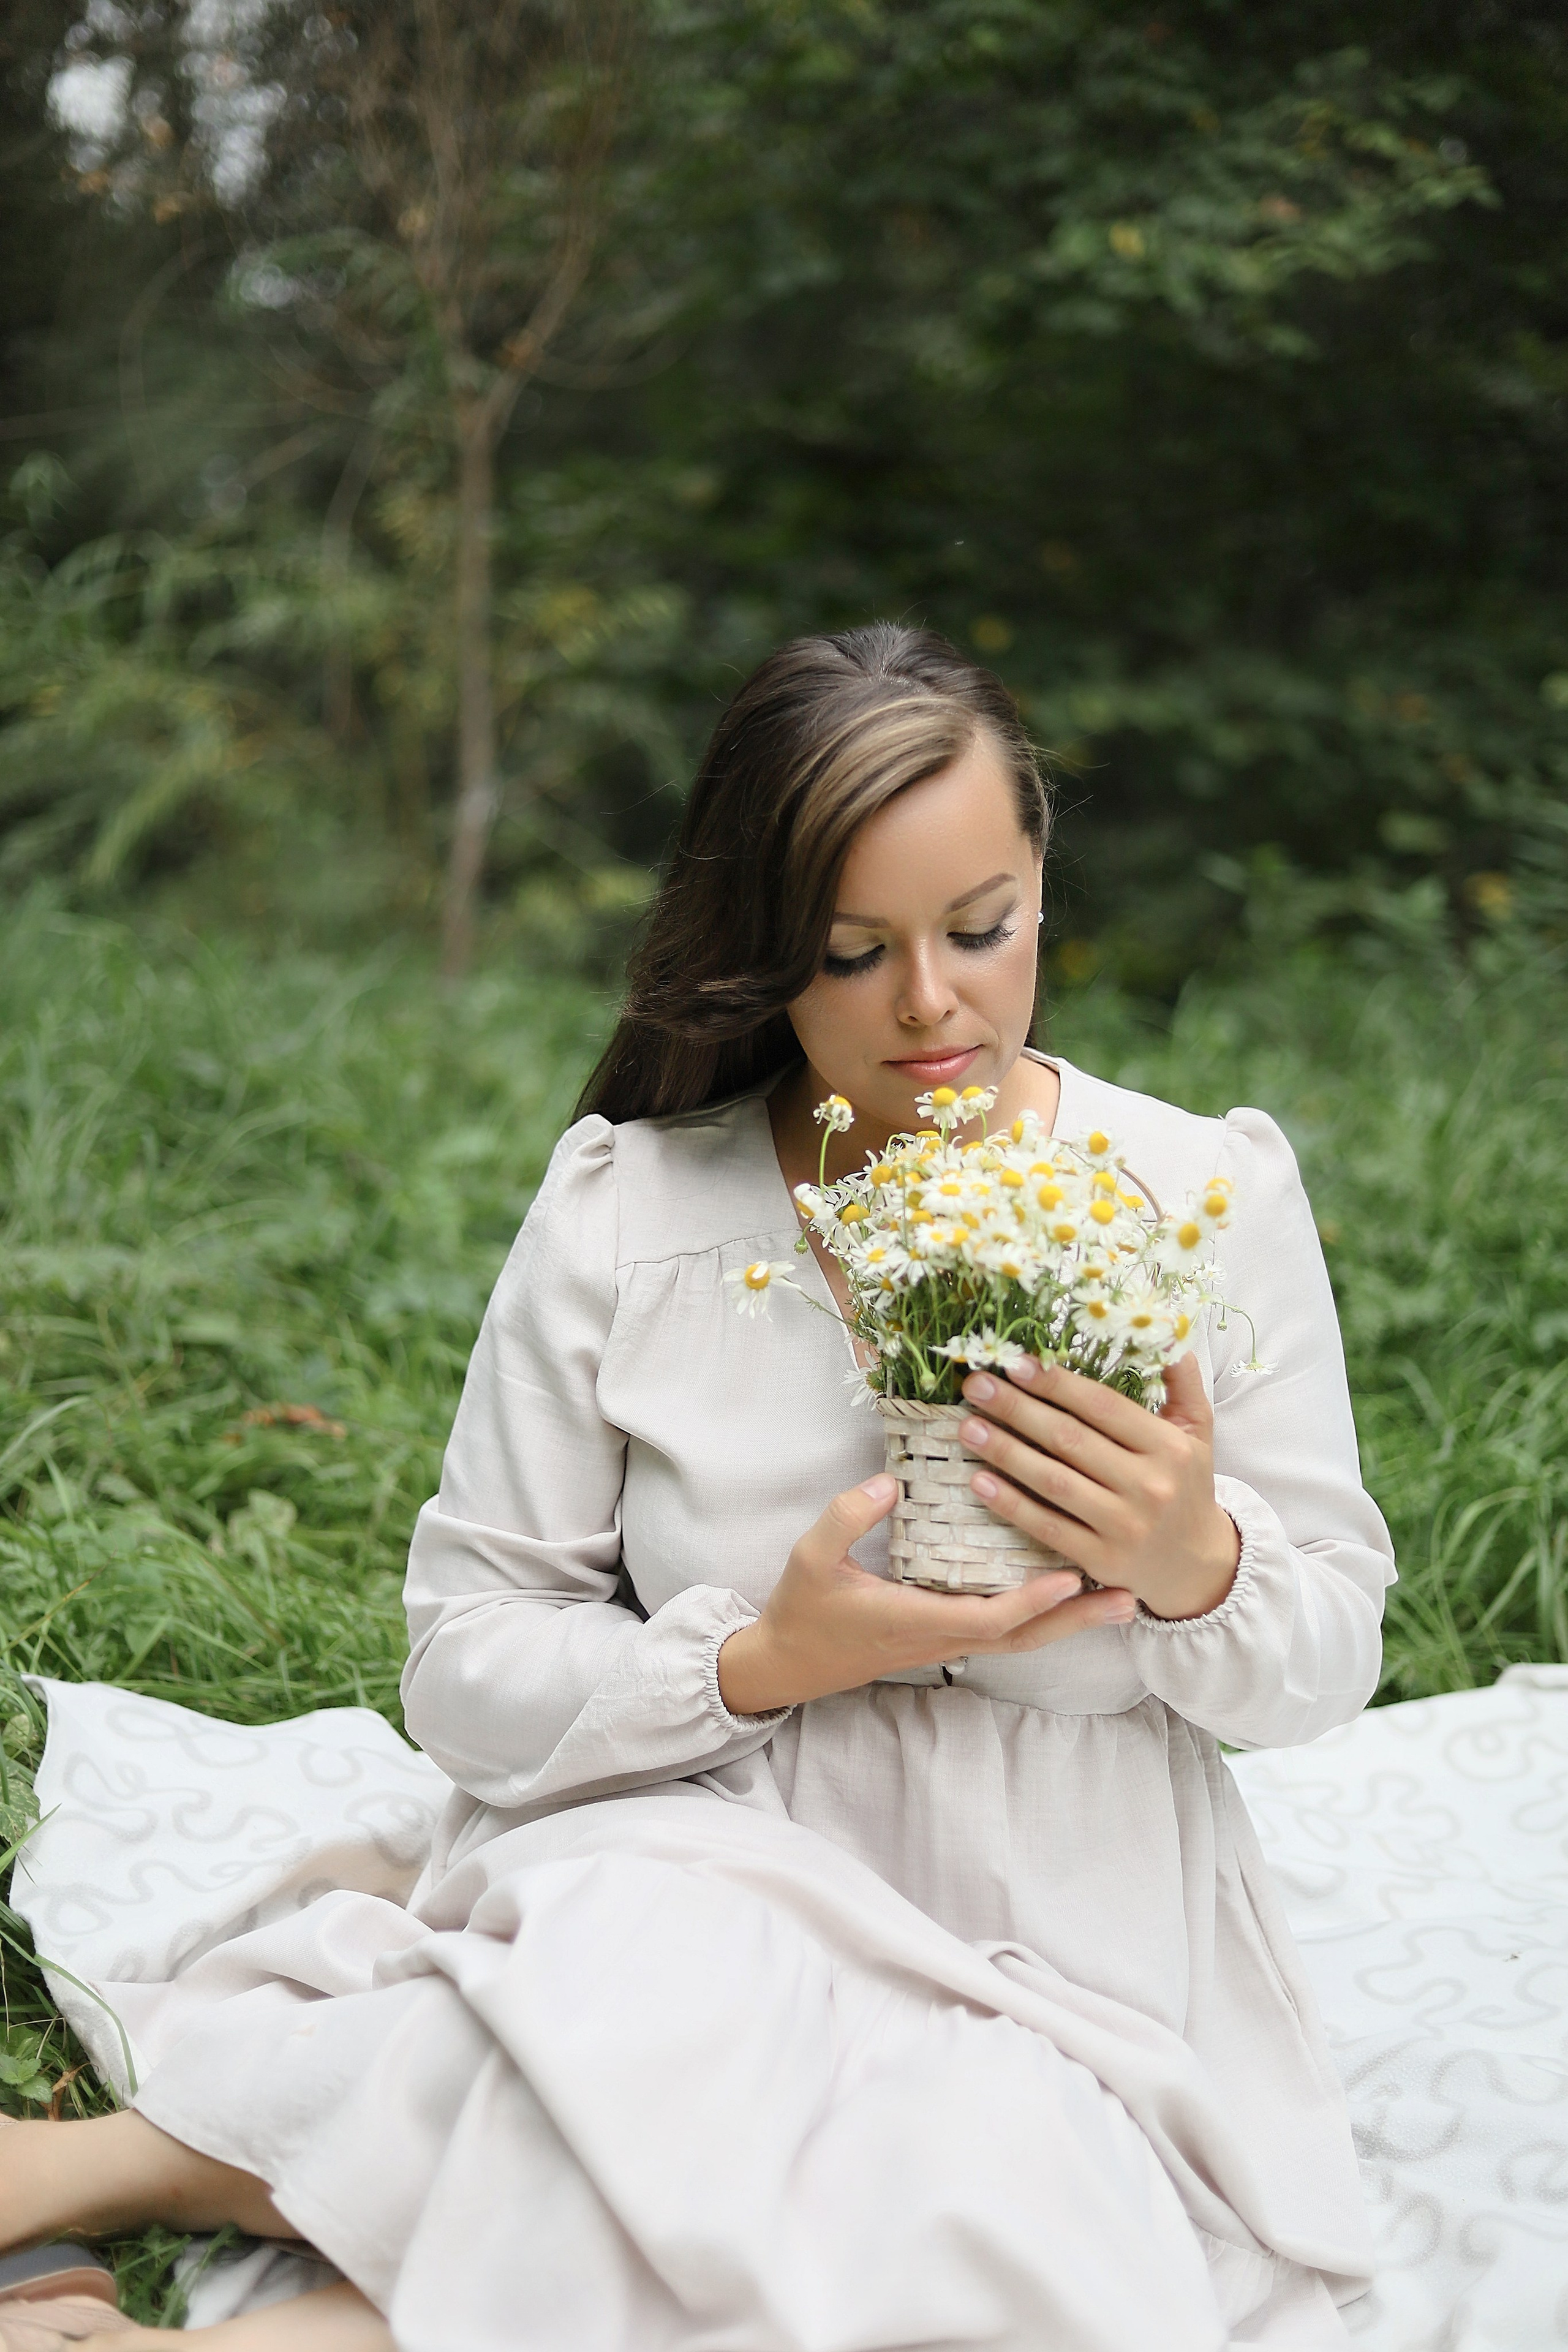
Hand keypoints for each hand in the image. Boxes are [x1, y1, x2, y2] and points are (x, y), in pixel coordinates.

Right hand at [717, 1474, 1137, 1715]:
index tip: (1071, 1576)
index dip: (1033, 1602)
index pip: (989, 1620)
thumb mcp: (811, 1557)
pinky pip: (1004, 1631)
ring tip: (1117, 1598)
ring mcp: (945, 1643)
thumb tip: (890, 1482)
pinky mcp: (943, 1637)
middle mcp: (941, 1639)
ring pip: (1020, 1638)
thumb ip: (847, 1517)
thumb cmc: (801, 1610)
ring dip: (1069, 1620)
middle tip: (1129, 1597)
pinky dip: (1041, 1616)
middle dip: (1077, 1620)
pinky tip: (1064, 1594)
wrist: (787, 1663)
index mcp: (916, 1622)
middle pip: (1024, 1638)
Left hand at [959, 1352, 1239, 1621]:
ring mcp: (1125, 1526)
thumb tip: (1170, 1333)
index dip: (1056, 1384)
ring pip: (1053, 1482)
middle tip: (976, 1386)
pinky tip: (979, 1482)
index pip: (1103, 1407)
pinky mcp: (1102, 1559)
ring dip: (1005, 1452)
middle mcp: (1149, 1486)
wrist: (1198, 1564)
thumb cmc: (1186, 1485)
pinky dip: (1011, 1504)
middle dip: (1017, 1409)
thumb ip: (1183, 1382)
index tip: (1016, 1363)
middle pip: (1070, 1440)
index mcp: (1169, 1447)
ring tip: (968, 1427)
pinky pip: (1048, 1527)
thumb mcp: (1197, 1432)